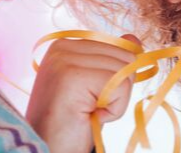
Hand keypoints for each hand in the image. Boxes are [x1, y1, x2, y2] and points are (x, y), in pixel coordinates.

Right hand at [26, 34, 139, 152]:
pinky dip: (114, 110)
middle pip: (124, 55)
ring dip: (115, 101)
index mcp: (65, 45)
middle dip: (117, 88)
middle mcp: (62, 47)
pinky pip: (120, 86)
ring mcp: (65, 60)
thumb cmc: (70, 125)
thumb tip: (134, 39)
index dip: (115, 78)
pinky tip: (91, 117)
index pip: (118, 46)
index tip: (89, 97)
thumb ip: (110, 60)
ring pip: (124, 70)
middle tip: (90, 108)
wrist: (46, 152)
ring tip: (88, 113)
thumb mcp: (92, 86)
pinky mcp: (73, 76)